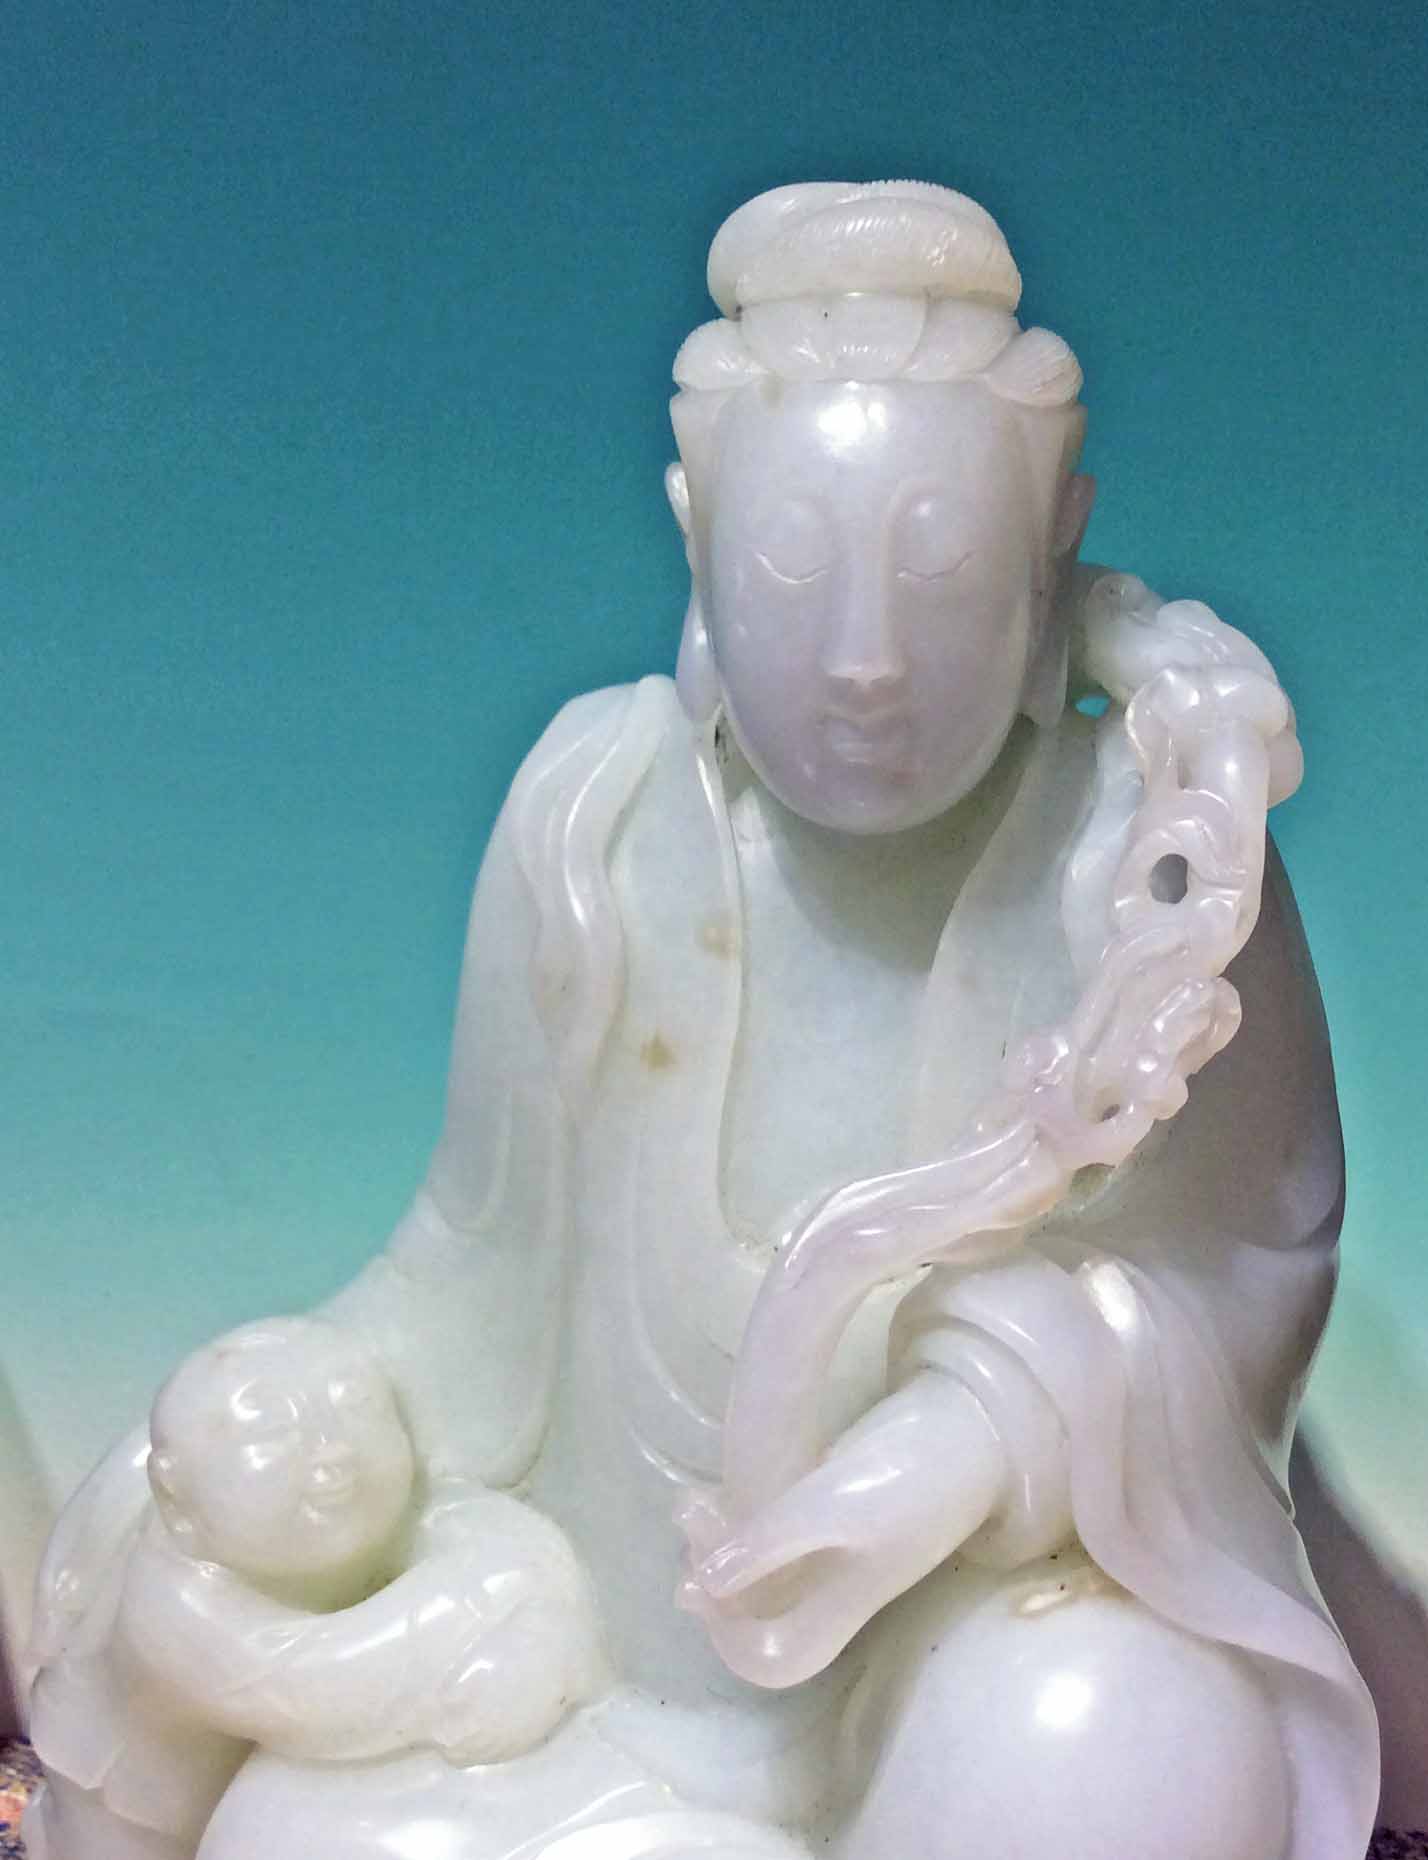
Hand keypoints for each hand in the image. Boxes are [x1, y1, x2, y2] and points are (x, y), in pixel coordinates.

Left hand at [674, 1373, 1005, 1688]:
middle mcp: (831, 1589)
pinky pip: (773, 1534)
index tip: (701, 1578)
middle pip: (755, 1612)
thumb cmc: (909, 1475)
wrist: (971, 1427)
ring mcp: (834, 1553)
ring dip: (720, 1541)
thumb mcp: (835, 1507)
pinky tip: (719, 1487)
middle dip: (711, 1572)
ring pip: (759, 1569)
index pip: (768, 1658)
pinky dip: (741, 1519)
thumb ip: (771, 1544)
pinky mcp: (834, 1514)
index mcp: (838, 1608)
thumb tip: (700, 1587)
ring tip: (693, 1499)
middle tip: (690, 1513)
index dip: (725, 1633)